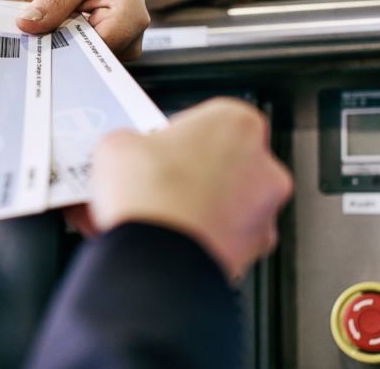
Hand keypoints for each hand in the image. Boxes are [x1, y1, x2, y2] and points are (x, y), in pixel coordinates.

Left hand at [0, 0, 149, 60]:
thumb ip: (55, 0)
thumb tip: (26, 26)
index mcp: (128, 23)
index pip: (82, 48)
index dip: (47, 39)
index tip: (15, 17)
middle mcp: (122, 44)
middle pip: (68, 49)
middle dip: (30, 24)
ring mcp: (106, 50)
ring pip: (59, 46)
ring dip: (30, 19)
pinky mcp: (89, 49)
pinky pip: (58, 40)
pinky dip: (38, 19)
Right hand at [88, 99, 292, 280]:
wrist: (156, 259)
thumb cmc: (150, 197)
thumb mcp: (117, 144)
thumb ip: (129, 140)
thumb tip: (126, 151)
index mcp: (237, 123)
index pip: (208, 118)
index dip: (175, 134)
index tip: (154, 147)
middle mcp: (262, 166)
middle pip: (220, 162)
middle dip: (186, 172)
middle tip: (150, 181)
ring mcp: (262, 211)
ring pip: (222, 202)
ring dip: (192, 206)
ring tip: (149, 215)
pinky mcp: (253, 251)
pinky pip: (222, 237)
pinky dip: (197, 238)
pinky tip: (161, 239)